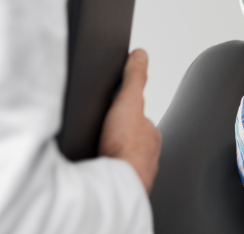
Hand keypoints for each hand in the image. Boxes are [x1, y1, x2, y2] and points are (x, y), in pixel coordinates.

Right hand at [99, 49, 161, 192]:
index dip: (123, 115)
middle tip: (100, 136)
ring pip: (122, 161)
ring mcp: (136, 174)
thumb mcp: (128, 101)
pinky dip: (104, 174)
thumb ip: (134, 78)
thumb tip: (140, 54)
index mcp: (150, 134)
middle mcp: (147, 156)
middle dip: (116, 138)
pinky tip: (93, 172)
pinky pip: (112, 178)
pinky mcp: (120, 189)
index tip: (112, 116)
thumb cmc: (124, 148)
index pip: (137, 120)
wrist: (115, 185)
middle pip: (129, 141)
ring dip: (110, 157)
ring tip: (95, 154)